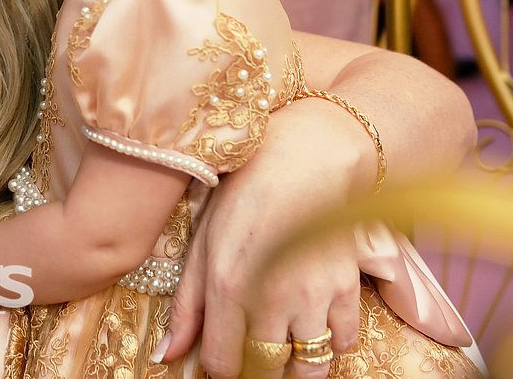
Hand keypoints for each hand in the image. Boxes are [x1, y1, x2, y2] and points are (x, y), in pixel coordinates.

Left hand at [164, 98, 363, 378]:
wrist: (304, 155)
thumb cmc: (243, 192)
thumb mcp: (203, 242)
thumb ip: (187, 305)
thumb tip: (165, 355)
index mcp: (228, 286)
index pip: (223, 363)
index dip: (219, 367)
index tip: (220, 357)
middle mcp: (272, 299)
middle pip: (268, 370)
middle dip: (258, 367)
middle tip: (253, 347)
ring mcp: (314, 296)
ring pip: (311, 365)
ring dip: (296, 363)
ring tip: (284, 341)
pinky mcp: (347, 287)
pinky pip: (344, 340)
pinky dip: (330, 340)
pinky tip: (313, 318)